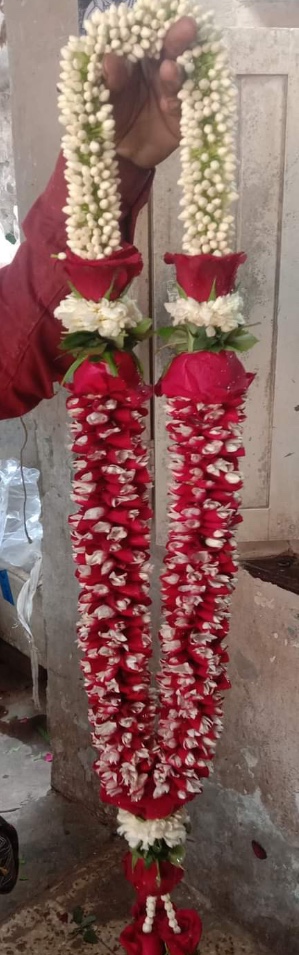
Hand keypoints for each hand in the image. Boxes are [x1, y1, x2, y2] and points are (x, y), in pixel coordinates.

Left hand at [103, 16, 196, 168]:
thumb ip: (109, 80)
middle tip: (186, 27)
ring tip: (169, 68)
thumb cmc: (109, 119)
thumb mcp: (104, 99)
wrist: (119, 155)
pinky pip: (184, 106)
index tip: (160, 18)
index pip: (150, 36)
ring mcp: (174, 92)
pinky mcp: (182, 116)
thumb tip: (109, 59)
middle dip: (178, 38)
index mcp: (139, 58)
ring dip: (178, 70)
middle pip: (172, 49)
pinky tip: (169, 103)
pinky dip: (177, 102)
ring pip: (182, 75)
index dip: (155, 26)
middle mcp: (160, 71)